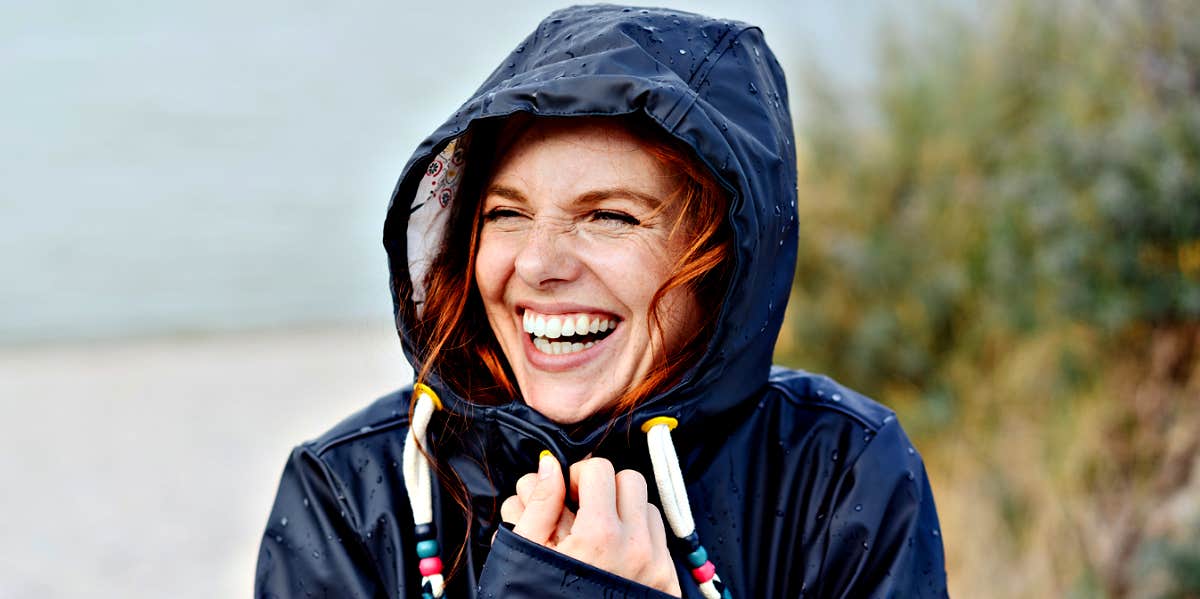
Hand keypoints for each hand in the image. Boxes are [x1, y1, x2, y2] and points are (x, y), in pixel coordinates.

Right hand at [499, 455, 681, 596]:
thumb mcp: (528, 552)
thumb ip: (540, 503)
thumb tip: (549, 465)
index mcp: (599, 537)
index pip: (600, 470)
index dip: (578, 475)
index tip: (567, 493)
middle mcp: (635, 548)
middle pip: (630, 480)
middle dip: (605, 487)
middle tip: (583, 508)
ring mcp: (656, 566)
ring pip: (648, 507)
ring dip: (625, 511)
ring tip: (598, 534)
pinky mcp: (667, 583)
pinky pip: (661, 539)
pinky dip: (640, 537)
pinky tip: (615, 555)